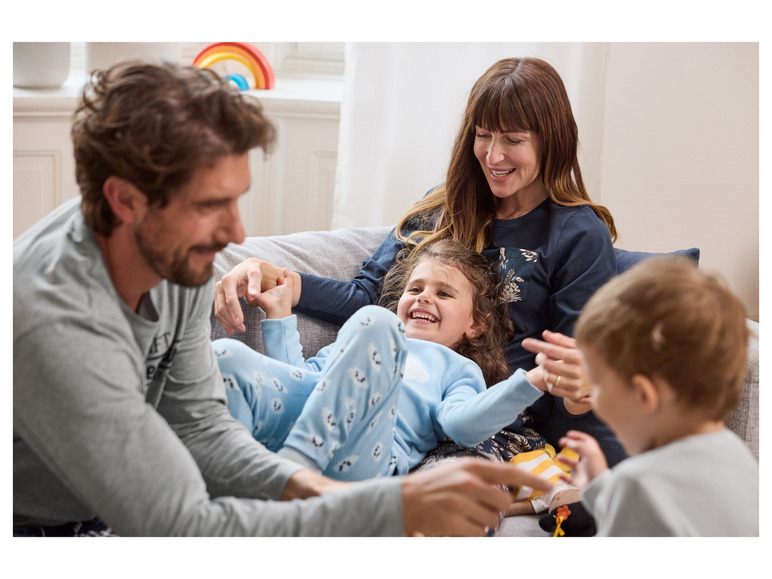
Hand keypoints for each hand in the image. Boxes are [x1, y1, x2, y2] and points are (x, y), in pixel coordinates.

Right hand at [214, 258, 300, 333]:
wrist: (247, 267)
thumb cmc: (253, 270)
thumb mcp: (256, 274)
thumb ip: (255, 284)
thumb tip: (253, 295)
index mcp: (229, 279)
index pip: (230, 299)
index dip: (235, 312)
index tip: (242, 321)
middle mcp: (220, 285)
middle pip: (222, 307)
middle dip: (231, 320)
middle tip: (242, 329)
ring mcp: (218, 291)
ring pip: (219, 311)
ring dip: (228, 322)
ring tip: (240, 329)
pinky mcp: (219, 297)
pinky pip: (218, 311)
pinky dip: (224, 321)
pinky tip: (232, 329)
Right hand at [401, 458, 552, 536]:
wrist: (403, 499)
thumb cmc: (433, 484)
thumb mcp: (457, 469)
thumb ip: (481, 474)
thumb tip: (508, 484)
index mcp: (471, 466)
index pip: (510, 472)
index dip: (532, 480)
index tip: (550, 485)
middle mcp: (469, 482)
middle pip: (504, 503)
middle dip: (496, 508)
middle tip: (479, 506)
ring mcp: (462, 503)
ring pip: (493, 521)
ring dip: (483, 522)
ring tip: (464, 514)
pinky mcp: (454, 523)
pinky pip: (478, 535)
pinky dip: (472, 533)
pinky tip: (459, 524)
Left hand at [522, 330, 591, 404]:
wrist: (603, 379)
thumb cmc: (585, 359)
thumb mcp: (577, 347)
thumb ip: (560, 340)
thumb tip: (545, 334)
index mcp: (578, 356)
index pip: (552, 350)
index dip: (537, 346)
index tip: (525, 342)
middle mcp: (578, 371)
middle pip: (547, 364)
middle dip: (540, 358)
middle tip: (541, 356)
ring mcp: (576, 384)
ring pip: (548, 377)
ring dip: (544, 371)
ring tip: (549, 367)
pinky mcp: (574, 394)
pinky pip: (552, 388)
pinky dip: (550, 382)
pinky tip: (555, 377)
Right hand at [556, 430, 608, 488]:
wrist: (600, 490)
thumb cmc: (597, 471)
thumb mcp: (590, 455)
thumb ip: (579, 446)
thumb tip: (568, 441)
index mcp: (593, 454)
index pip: (587, 441)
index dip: (578, 436)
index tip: (568, 434)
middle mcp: (589, 462)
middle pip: (579, 451)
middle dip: (570, 445)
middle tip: (561, 442)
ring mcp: (584, 472)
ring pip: (573, 464)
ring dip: (564, 459)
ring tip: (557, 456)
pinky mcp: (580, 483)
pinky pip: (570, 479)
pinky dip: (563, 477)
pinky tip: (558, 475)